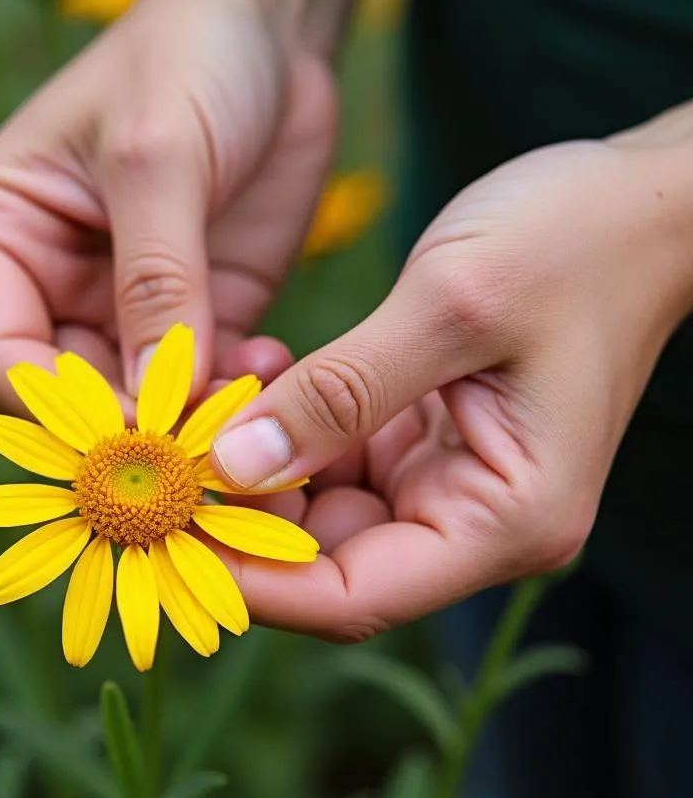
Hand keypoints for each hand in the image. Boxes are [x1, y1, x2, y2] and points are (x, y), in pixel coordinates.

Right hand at [0, 0, 337, 409]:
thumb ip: (155, 280)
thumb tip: (161, 399)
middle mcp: (45, 285)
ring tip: (251, 402)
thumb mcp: (159, 156)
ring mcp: (119, 308)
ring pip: (136, 409)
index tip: (139, 435)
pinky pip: (199, 388)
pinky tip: (270, 365)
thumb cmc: (185, 57)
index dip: (59, 415)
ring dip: (190, 422)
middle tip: (204, 444)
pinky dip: (231, 397)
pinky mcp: (189, 318)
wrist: (265, 30)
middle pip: (65, 403)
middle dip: (132, 432)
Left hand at [210, 137, 692, 639]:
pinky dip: (282, 431)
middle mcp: (474, 520)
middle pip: (326, 562)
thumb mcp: (450, 305)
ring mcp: (448, 483)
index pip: (353, 594)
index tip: (163, 537)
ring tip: (192, 411)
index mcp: (504, 519)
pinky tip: (245, 383)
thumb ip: (339, 395)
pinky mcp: (424, 441)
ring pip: (319, 513)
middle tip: (154, 467)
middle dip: (237, 521)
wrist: (644, 202)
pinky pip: (332, 461)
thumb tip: (232, 470)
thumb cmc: (575, 240)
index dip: (250, 581)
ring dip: (252, 470)